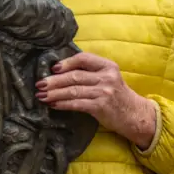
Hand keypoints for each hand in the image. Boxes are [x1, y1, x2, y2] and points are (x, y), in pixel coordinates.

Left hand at [35, 52, 156, 148]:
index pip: (83, 58)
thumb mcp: (108, 78)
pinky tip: (53, 104)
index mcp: (108, 66)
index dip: (66, 63)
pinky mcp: (101, 106)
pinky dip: (63, 104)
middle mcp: (107, 77)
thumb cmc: (117, 96)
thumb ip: (90, 73)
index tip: (53, 69)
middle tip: (39, 84)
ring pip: (73, 90)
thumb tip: (59, 72)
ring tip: (41, 96)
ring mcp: (104, 92)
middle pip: (75, 76)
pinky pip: (77, 103)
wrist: (134, 115)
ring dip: (54, 93)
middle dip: (54, 81)